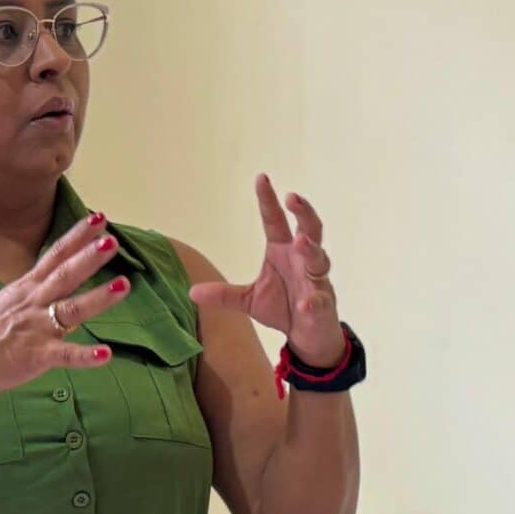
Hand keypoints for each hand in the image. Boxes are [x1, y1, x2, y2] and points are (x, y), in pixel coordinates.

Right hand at [0, 215, 130, 417]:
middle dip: (89, 258)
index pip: (55, 256)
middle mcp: (32, 303)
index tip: (99, 218)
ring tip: (123, 285)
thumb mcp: (6, 303)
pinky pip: (64, 355)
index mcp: (25, 288)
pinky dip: (84, 355)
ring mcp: (34, 329)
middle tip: (111, 241)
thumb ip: (33, 294)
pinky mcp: (35, 356)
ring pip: (71, 310)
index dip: (77, 237)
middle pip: (64, 275)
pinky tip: (105, 354)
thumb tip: (54, 285)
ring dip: (98, 298)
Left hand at [190, 175, 345, 366]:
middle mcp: (301, 260)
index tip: (261, 177)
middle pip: (308, 229)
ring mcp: (315, 280)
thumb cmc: (282, 307)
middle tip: (292, 197)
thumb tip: (191, 292)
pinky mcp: (322, 304)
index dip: (269, 200)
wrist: (307, 336)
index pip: (275, 220)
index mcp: (281, 251)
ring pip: (318, 258)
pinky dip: (313, 301)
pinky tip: (305, 304)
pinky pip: (319, 300)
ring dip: (310, 249)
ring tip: (299, 241)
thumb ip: (224, 295)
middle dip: (303, 213)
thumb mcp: (248, 300)